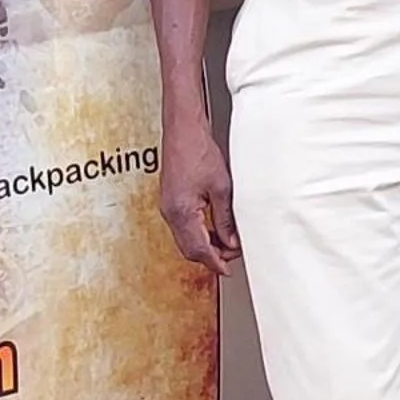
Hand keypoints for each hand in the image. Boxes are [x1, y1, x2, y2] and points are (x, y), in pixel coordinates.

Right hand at [157, 104, 240, 275]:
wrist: (182, 129)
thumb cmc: (198, 150)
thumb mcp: (221, 188)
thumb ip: (225, 219)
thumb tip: (231, 241)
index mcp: (182, 212)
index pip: (199, 250)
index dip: (216, 262)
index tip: (229, 270)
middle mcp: (170, 212)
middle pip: (189, 249)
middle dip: (211, 256)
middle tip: (232, 254)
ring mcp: (167, 206)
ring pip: (185, 239)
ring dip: (205, 245)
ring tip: (227, 241)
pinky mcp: (169, 200)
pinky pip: (182, 226)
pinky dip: (197, 233)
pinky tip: (212, 228)